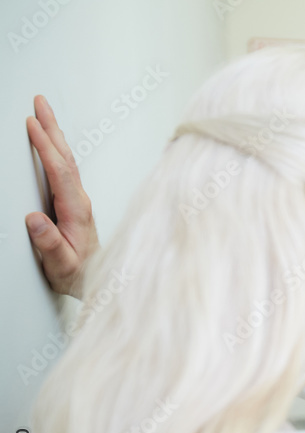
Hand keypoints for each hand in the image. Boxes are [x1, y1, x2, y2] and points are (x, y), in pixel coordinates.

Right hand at [25, 94, 99, 297]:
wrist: (95, 281)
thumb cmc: (78, 274)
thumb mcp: (60, 265)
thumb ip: (49, 243)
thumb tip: (35, 219)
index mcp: (76, 211)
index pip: (60, 171)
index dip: (45, 146)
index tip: (32, 124)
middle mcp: (80, 202)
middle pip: (65, 157)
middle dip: (52, 128)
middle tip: (40, 102)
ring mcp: (78, 201)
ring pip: (66, 160)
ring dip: (54, 135)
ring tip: (43, 113)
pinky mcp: (74, 203)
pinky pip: (64, 169)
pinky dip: (55, 151)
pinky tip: (50, 144)